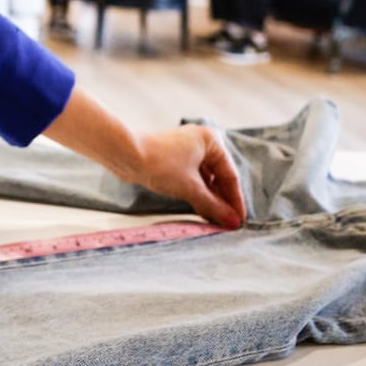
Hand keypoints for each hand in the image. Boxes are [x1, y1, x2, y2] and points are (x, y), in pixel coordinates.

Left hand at [122, 124, 246, 228]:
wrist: (125, 155)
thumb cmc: (159, 164)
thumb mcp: (191, 188)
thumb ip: (214, 206)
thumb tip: (233, 222)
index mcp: (211, 141)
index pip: (230, 175)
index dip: (235, 201)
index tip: (240, 221)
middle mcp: (202, 142)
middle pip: (219, 177)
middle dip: (222, 201)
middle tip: (228, 224)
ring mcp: (187, 150)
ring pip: (205, 179)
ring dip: (210, 200)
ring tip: (216, 222)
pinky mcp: (174, 160)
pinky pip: (193, 179)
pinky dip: (198, 194)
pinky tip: (202, 211)